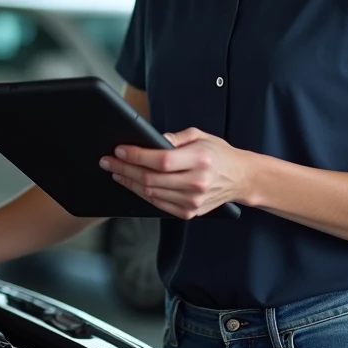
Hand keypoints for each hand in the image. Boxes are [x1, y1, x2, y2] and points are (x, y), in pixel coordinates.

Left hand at [101, 128, 248, 218]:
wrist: (240, 178)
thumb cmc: (218, 154)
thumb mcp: (200, 135)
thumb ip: (175, 137)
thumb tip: (151, 140)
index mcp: (199, 160)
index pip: (161, 160)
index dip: (137, 156)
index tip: (119, 150)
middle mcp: (196, 183)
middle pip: (151, 179)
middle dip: (124, 168)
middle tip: (108, 161)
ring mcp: (193, 201)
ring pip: (151, 193)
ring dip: (129, 182)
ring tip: (116, 171)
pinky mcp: (189, 212)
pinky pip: (158, 204)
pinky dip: (142, 194)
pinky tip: (132, 183)